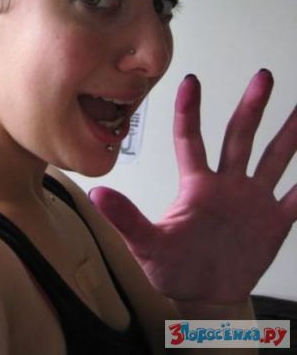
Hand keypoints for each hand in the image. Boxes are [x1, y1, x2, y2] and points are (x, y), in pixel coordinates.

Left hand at [89, 70, 296, 303]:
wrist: (203, 298)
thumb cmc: (172, 268)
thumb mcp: (146, 245)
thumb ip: (126, 219)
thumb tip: (96, 194)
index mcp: (196, 185)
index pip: (190, 139)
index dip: (189, 111)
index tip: (191, 80)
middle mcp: (226, 184)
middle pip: (240, 137)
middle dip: (251, 107)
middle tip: (262, 76)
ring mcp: (251, 200)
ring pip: (273, 159)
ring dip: (289, 135)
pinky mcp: (272, 223)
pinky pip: (296, 201)